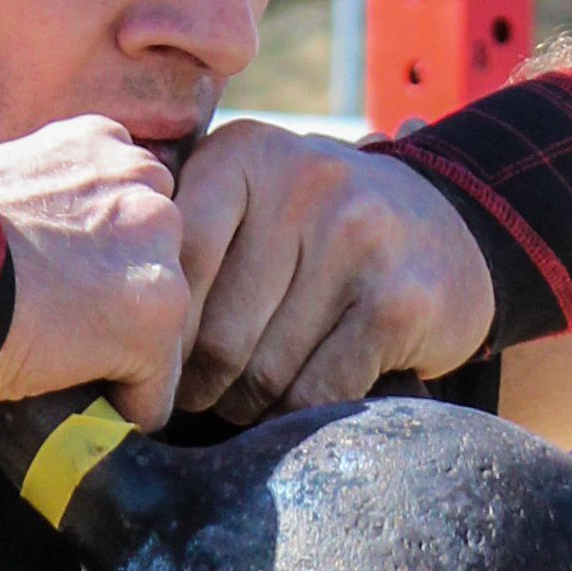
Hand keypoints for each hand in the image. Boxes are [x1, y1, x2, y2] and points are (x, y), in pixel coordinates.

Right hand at [0, 118, 198, 428]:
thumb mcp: (4, 177)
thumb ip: (49, 195)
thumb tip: (43, 242)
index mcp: (102, 143)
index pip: (134, 206)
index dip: (102, 253)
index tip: (67, 281)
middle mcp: (143, 184)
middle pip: (161, 261)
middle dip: (125, 296)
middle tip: (71, 327)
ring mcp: (157, 250)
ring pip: (168, 324)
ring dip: (130, 351)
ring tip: (75, 369)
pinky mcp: (157, 318)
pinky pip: (157, 388)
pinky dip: (127, 406)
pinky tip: (83, 404)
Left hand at [171, 126, 493, 419]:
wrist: (454, 229)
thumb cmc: (320, 231)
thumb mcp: (252, 198)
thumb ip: (184, 235)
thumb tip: (117, 329)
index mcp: (244, 153)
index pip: (174, 264)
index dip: (162, 334)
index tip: (160, 364)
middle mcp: (302, 182)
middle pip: (215, 332)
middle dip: (201, 384)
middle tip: (201, 399)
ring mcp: (358, 237)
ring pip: (263, 371)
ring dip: (247, 407)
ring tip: (245, 404)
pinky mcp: (398, 300)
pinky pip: (317, 390)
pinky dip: (299, 416)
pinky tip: (298, 408)